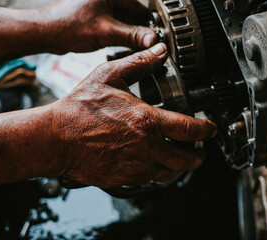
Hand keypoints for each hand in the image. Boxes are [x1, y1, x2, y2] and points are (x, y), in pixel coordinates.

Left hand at [43, 0, 156, 52]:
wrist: (47, 33)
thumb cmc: (68, 25)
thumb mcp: (106, 32)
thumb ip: (132, 36)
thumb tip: (154, 40)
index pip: (141, 9)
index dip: (151, 25)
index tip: (158, 40)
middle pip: (134, 16)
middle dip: (141, 32)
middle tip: (149, 48)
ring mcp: (102, 7)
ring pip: (126, 23)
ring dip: (132, 36)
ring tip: (136, 49)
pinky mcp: (98, 17)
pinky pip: (116, 27)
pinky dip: (122, 37)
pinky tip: (124, 47)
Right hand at [50, 43, 216, 188]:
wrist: (56, 138)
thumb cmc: (80, 109)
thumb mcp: (110, 76)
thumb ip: (139, 64)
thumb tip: (159, 52)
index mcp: (148, 122)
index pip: (190, 129)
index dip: (206, 130)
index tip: (211, 130)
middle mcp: (147, 147)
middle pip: (185, 159)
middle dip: (198, 157)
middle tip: (200, 153)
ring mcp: (135, 166)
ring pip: (169, 174)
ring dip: (178, 168)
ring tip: (179, 160)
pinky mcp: (123, 179)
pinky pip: (148, 181)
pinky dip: (155, 174)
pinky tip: (152, 166)